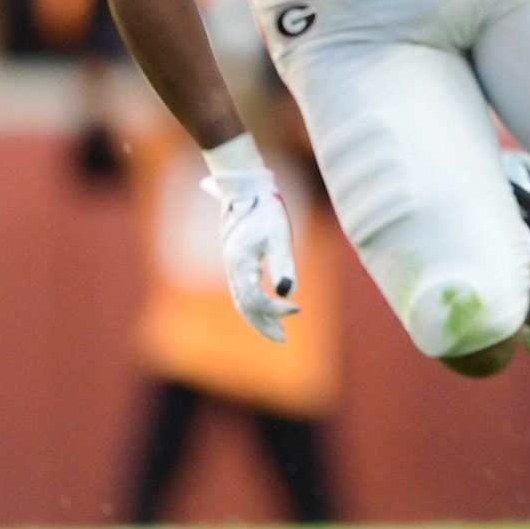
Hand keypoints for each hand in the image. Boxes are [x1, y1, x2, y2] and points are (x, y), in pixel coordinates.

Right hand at [201, 163, 300, 341]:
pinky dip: (253, 304)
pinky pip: (241, 291)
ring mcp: (231, 267)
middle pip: (246, 306)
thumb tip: (287, 292)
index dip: (276, 310)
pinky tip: (265, 307)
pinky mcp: (235, 262)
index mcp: (241, 266)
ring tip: (277, 330)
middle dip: (264, 324)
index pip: (257, 300)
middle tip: (283, 339)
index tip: (298, 308)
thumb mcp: (279, 236)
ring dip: (258, 317)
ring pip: (242, 300)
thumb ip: (284, 263)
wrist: (246, 189)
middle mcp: (232, 270)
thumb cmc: (265, 211)